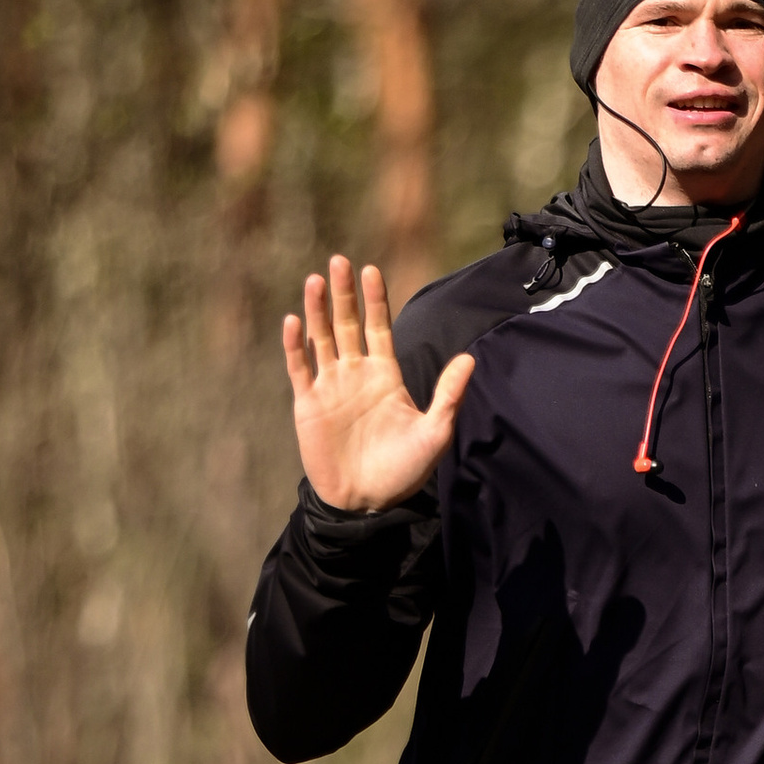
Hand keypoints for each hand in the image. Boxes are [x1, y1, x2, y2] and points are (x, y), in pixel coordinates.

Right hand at [281, 256, 471, 510]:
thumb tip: (469, 358)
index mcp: (385, 375)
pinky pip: (300, 369)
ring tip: (315, 280)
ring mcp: (330, 387)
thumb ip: (448, 395)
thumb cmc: (403, 471)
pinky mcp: (309, 405)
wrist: (367, 502)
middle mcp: (356, 374)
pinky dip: (295, 346)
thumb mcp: (434, 433)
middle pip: (347, 324)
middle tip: (339, 261)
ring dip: (317, 310)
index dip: (374, 300)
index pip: (378, 328)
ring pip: (321, 339)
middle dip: (344, 294)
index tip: (372, 270)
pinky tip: (295, 322)